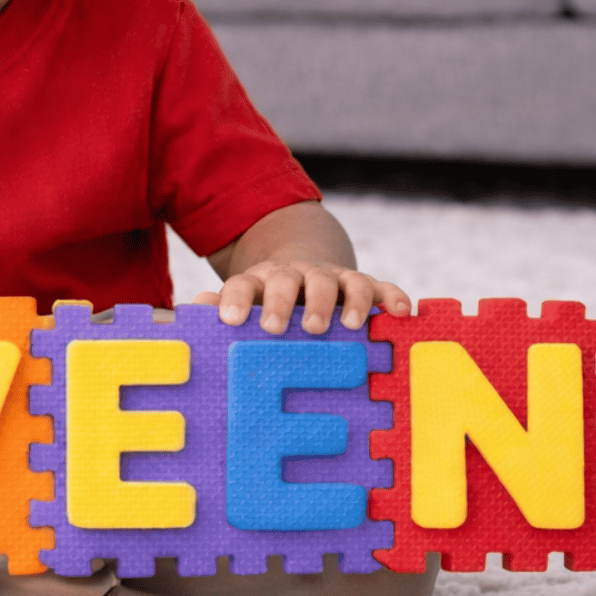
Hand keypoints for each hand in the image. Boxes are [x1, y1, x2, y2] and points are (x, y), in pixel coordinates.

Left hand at [193, 259, 410, 333]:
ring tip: (344, 326)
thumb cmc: (269, 303)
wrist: (305, 267)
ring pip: (336, 281)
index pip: (243, 285)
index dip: (235, 299)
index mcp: (261, 282)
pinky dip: (391, 297)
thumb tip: (195, 309)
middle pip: (290, 280)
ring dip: (341, 301)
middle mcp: (297, 275)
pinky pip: (380, 287)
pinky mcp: (363, 285)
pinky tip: (401, 313)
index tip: (227, 320)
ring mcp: (332, 278)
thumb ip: (221, 308)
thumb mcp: (244, 305)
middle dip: (285, 302)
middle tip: (278, 328)